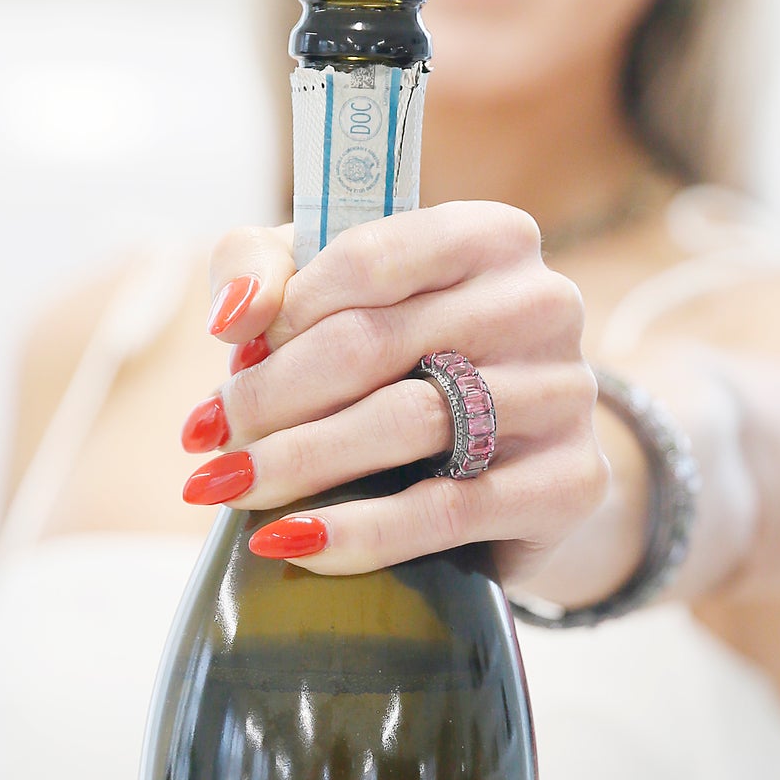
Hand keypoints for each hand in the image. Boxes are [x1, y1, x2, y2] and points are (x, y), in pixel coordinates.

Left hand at [180, 202, 606, 576]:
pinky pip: (447, 511)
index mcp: (492, 237)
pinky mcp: (570, 484)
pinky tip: (294, 543)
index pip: (369, 258)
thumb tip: (233, 318)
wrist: (520, 465)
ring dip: (299, 461)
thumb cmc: (411, 361)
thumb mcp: (337, 292)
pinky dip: (359, 532)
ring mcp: (566, 394)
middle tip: (209, 441)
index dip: (285, 313)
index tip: (230, 361)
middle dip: (272, 397)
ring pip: (407, 423)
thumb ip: (268, 267)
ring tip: (229, 490)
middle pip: (375, 344)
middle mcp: (544, 303)